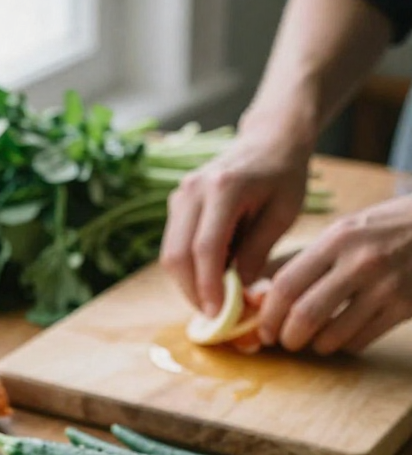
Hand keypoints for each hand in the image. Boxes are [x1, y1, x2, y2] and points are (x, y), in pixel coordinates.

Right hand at [160, 126, 309, 314]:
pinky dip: (188, 269)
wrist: (269, 139)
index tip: (220, 314)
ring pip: (170, 254)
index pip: (205, 248)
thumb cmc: (284, 175)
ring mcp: (180, 194)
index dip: (209, 287)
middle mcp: (193, 189)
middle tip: (215, 316)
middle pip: (177, 255)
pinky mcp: (177, 203)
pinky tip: (211, 279)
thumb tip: (240, 293)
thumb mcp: (283, 214)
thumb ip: (258, 251)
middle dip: (193, 292)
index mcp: (224, 187)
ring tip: (215, 300)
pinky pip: (174, 245)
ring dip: (188, 284)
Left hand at [258, 195, 411, 353]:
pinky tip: (346, 334)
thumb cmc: (385, 231)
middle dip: (287, 338)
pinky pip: (359, 341)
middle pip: (304, 316)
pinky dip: (345, 345)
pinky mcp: (404, 307)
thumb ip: (305, 260)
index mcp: (338, 238)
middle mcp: (360, 262)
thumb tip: (259, 293)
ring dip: (316, 346)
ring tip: (315, 339)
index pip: (286, 285)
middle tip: (286, 341)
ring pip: (331, 336)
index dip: (267, 315)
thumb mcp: (346, 231)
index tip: (264, 328)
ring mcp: (385, 286)